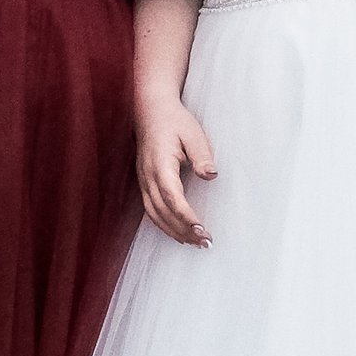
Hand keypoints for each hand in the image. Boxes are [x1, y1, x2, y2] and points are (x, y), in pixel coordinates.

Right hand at [137, 94, 215, 244]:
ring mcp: (143, 181)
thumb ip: (202, 156)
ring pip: (154, 215)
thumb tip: (211, 176)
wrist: (151, 111)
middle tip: (205, 243)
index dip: (186, 217)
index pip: (173, 198)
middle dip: (183, 231)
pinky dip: (164, 225)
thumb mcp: (193, 133)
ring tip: (195, 243)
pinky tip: (179, 233)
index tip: (202, 230)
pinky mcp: (144, 183)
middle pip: (163, 212)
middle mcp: (148, 177)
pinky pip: (151, 210)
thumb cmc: (174, 121)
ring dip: (174, 232)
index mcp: (160, 165)